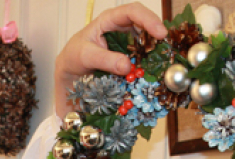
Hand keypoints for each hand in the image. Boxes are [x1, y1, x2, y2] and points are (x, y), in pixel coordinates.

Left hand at [54, 3, 167, 117]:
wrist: (71, 71)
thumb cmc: (74, 56)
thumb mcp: (85, 56)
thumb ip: (104, 60)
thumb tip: (126, 66)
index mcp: (110, 20)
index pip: (133, 12)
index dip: (148, 19)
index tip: (159, 33)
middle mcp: (122, 29)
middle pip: (145, 25)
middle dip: (156, 36)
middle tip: (164, 50)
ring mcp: (127, 43)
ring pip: (147, 42)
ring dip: (154, 51)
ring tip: (160, 62)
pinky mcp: (129, 58)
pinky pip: (142, 57)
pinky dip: (148, 64)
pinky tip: (152, 71)